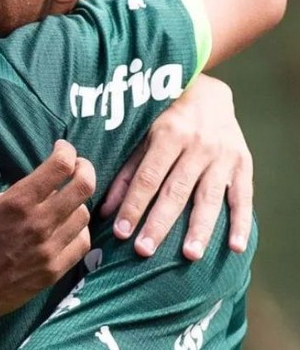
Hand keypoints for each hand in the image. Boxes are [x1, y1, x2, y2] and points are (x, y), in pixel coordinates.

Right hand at [0, 123, 94, 334]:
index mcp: (18, 203)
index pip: (62, 166)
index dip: (66, 151)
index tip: (60, 149)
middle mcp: (40, 225)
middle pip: (84, 187)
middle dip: (84, 168)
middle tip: (75, 166)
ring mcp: (50, 250)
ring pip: (84, 214)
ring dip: (79, 200)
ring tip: (65, 197)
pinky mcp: (53, 271)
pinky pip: (82, 244)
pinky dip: (79, 230)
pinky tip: (65, 226)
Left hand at [100, 75, 251, 258]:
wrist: (210, 94)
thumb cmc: (167, 120)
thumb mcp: (142, 137)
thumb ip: (126, 173)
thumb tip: (106, 211)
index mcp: (168, 135)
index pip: (148, 177)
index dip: (134, 205)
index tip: (121, 233)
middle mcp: (198, 145)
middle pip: (175, 191)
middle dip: (160, 223)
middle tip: (145, 251)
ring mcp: (224, 155)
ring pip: (209, 197)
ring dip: (200, 228)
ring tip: (191, 255)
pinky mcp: (244, 164)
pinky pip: (243, 197)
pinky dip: (240, 223)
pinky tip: (236, 247)